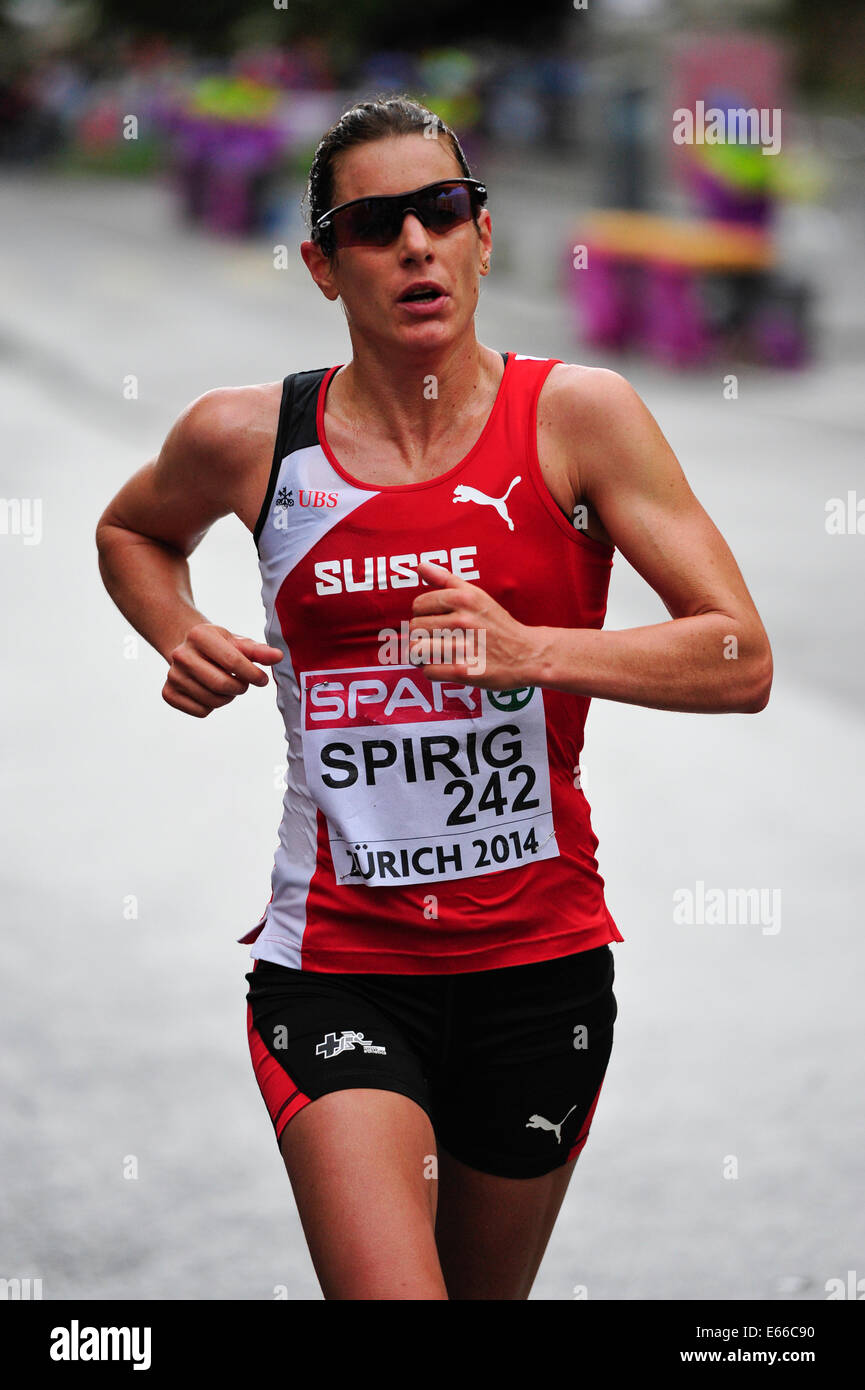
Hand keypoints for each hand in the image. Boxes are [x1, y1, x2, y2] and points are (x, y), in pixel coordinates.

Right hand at [162, 622, 282, 717]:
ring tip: (226, 685)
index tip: (263, 680)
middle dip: (240, 688)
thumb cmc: (218, 645)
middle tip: (243, 684)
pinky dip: (212, 706)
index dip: (253, 674)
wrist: (188, 648)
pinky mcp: (168, 693)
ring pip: (213, 701)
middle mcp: (181, 654)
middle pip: (222, 684)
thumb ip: (258, 651)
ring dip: (228, 698)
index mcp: (199, 635)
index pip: (232, 661)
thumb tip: (278, 657)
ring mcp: (172, 675)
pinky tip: (210, 692)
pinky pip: (201, 711)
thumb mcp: (237, 642)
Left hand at [409, 560, 546, 687]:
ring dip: (421, 654)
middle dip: (421, 634)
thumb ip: (446, 580)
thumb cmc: (497, 624)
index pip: (418, 605)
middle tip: (435, 639)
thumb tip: (420, 566)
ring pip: (417, 650)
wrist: (527, 654)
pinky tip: (442, 665)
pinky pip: (429, 671)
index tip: (433, 619)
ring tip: (432, 653)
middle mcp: (463, 620)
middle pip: (415, 628)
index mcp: (463, 599)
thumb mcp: (477, 596)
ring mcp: (464, 647)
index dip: (422, 614)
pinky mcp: (464, 671)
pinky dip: (432, 670)